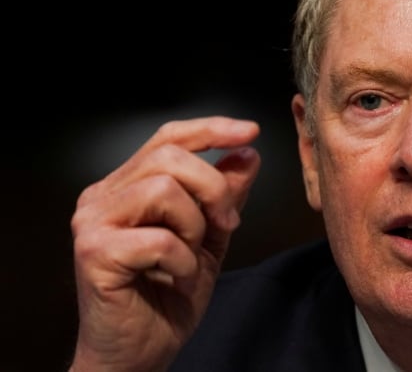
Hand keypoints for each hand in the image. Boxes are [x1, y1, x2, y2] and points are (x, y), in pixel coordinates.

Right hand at [69, 116, 260, 371]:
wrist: (138, 355)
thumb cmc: (169, 297)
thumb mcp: (209, 238)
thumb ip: (225, 196)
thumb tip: (247, 153)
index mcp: (126, 186)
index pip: (168, 137)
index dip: (211, 129)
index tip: (251, 132)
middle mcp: (102, 197)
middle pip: (170, 156)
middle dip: (214, 187)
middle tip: (228, 225)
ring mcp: (92, 223)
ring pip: (164, 190)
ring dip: (195, 228)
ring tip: (190, 260)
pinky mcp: (93, 253)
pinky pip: (159, 238)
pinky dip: (183, 262)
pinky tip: (178, 282)